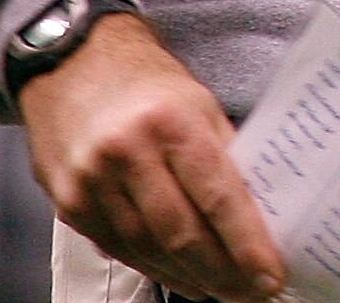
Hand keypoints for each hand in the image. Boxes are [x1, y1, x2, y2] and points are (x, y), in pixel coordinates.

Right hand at [18, 13, 285, 302]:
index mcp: (171, 121)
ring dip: (189, 277)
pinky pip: (117, 246)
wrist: (71, 60)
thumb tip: (261, 209)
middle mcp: (126, 152)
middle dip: (222, 271)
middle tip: (252, 291)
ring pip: (147, 248)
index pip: (218, 196)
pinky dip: (152, 267)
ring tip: (222, 290)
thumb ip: (226, 153)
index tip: (271, 274)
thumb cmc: (146, 82)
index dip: (247, 243)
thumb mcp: (199, 102)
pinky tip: (179, 276)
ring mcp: (90, 180)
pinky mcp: (68, 201)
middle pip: (181, 233)